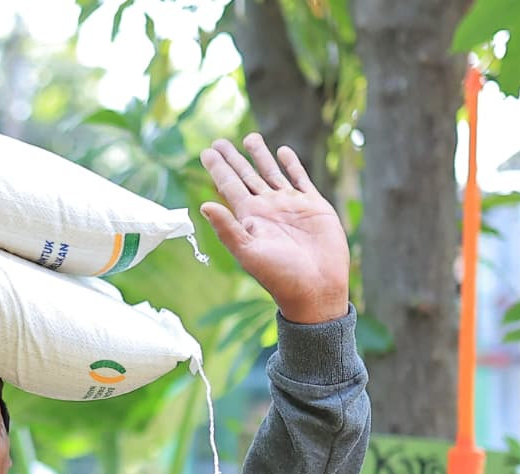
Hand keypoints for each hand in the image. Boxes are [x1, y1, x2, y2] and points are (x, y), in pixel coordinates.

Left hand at [200, 133, 348, 324]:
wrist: (316, 288)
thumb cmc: (280, 275)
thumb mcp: (248, 252)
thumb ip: (227, 229)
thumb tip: (203, 205)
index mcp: (249, 217)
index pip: (229, 186)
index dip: (218, 168)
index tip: (206, 151)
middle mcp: (267, 208)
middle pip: (246, 176)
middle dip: (233, 159)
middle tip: (218, 142)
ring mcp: (290, 205)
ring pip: (271, 173)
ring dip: (260, 156)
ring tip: (249, 138)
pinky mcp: (313, 205)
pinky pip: (300, 179)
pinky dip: (292, 165)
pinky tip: (283, 152)